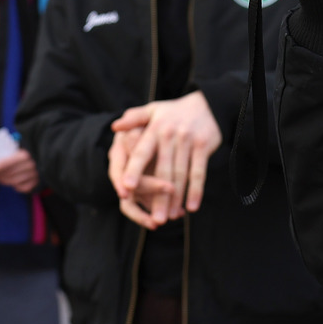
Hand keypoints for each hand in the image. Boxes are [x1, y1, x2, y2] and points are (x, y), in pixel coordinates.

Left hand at [0, 148, 39, 192]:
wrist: (49, 151)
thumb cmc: (31, 147)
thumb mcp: (21, 144)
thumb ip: (10, 149)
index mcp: (25, 154)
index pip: (6, 163)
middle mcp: (31, 165)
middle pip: (8, 174)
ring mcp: (36, 175)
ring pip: (14, 182)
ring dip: (3, 181)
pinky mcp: (39, 182)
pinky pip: (23, 188)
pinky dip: (16, 186)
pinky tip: (11, 181)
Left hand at [108, 91, 221, 226]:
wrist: (208, 104)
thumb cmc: (174, 111)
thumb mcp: (153, 110)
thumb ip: (133, 118)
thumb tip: (115, 127)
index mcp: (154, 129)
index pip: (141, 152)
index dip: (134, 170)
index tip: (126, 189)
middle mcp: (170, 135)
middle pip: (163, 170)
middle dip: (158, 197)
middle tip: (155, 219)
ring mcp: (188, 140)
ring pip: (181, 174)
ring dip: (176, 199)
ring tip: (170, 218)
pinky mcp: (204, 146)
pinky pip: (199, 172)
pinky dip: (196, 190)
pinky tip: (192, 207)